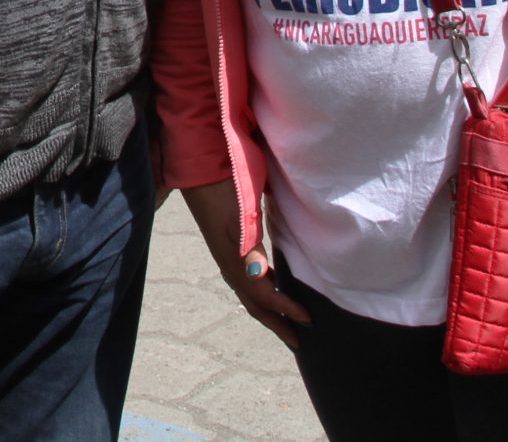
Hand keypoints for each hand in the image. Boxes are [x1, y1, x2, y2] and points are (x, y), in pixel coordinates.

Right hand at [178, 180, 311, 349]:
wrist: (199, 167)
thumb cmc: (224, 187)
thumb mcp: (239, 215)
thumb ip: (249, 246)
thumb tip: (261, 277)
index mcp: (234, 259)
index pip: (263, 296)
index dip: (285, 309)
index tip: (309, 320)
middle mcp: (229, 263)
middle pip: (253, 303)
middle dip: (276, 323)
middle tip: (297, 341)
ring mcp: (225, 255)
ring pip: (248, 294)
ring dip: (267, 311)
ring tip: (285, 321)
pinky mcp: (226, 246)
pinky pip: (244, 281)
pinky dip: (259, 294)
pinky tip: (268, 287)